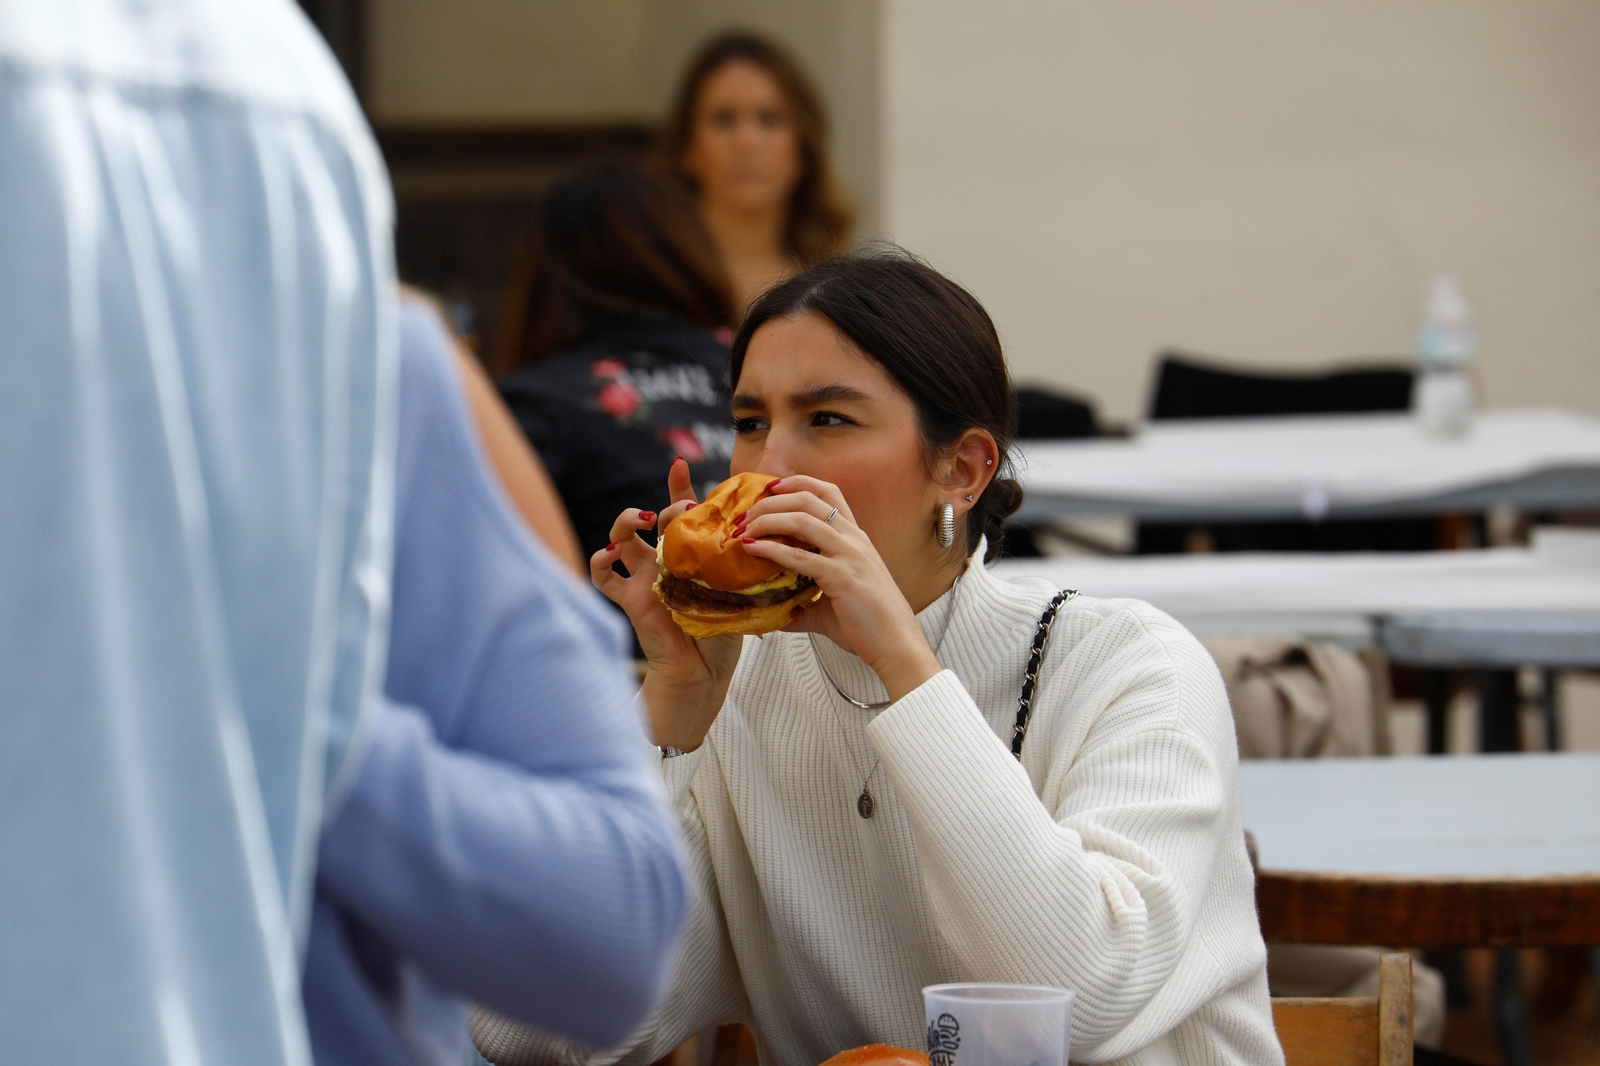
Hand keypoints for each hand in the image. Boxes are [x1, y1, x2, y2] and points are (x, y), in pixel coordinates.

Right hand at [591, 458, 741, 749]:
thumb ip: (747, 565)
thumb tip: (777, 535)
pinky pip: (603, 576)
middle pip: (656, 517)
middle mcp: (665, 559)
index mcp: (691, 553)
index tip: (679, 463)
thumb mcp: (741, 592)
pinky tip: (609, 553)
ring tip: (640, 520)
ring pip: (621, 536)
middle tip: (685, 508)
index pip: (684, 511)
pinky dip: (600, 560)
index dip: (679, 485)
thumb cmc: (724, 634)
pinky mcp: (630, 598)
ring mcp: (644, 576)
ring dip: (624, 521)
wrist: (704, 674)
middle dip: (668, 504)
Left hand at [736, 476, 942, 702]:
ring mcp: (849, 556)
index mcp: (855, 539)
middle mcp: (854, 540)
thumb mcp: (833, 604)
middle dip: (771, 502)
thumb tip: (775, 611)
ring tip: (744, 529)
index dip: (798, 483)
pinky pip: (801, 556)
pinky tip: (753, 549)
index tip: (771, 487)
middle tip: (746, 516)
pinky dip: (772, 549)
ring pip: (802, 520)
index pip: (828, 492)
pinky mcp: (842, 577)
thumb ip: (805, 602)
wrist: (897, 646)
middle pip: (808, 500)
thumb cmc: (869, 626)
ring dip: (767, 520)